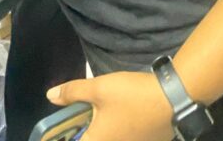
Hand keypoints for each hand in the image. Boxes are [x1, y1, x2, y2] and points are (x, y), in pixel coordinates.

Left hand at [47, 72, 173, 140]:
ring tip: (99, 114)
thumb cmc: (131, 96)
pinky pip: (121, 138)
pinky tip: (119, 116)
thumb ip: (73, 93)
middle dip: (83, 130)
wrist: (172, 100)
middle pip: (90, 140)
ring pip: (107, 139)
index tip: (59, 128)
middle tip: (80, 116)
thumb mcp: (99, 88)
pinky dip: (115, 131)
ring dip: (100, 130)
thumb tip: (50, 96)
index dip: (64, 136)